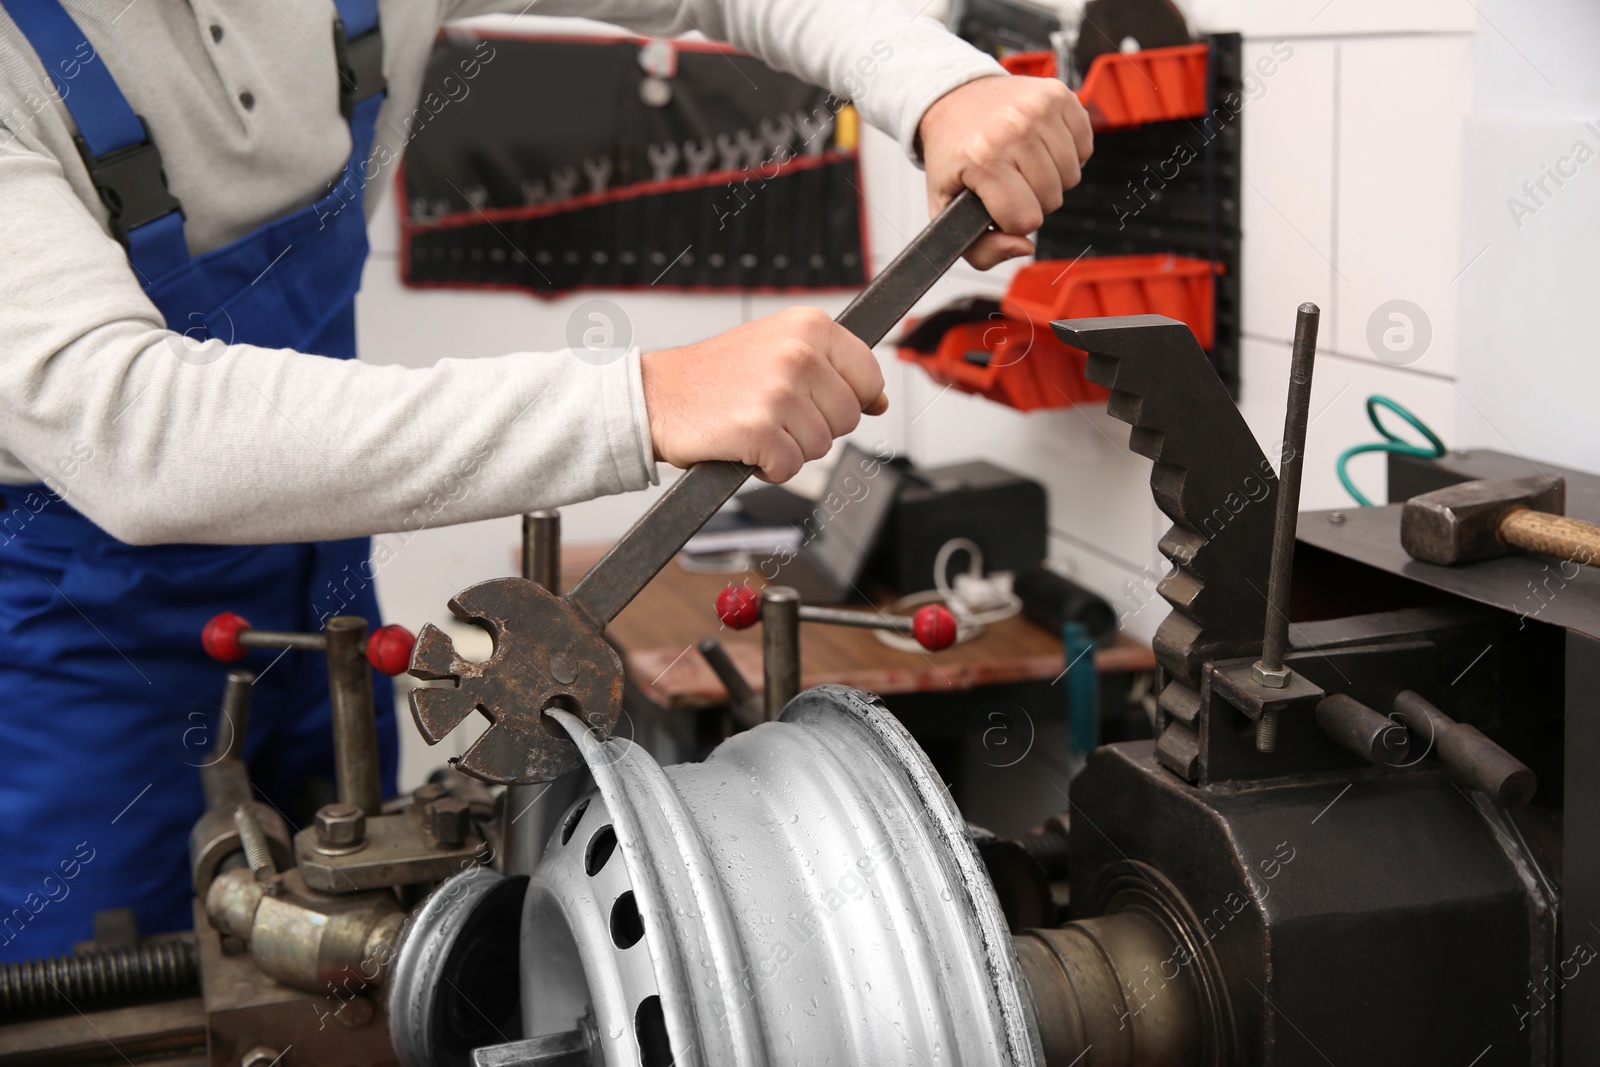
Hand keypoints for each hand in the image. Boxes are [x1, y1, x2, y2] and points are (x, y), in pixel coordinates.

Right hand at [641, 307, 887, 483]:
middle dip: (815, 428)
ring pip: (821, 447)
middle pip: (847, 418)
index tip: (820, 403)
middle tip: (774, 414)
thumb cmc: (715, 376)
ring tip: (756, 426)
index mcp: (808, 326)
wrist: (655, 395)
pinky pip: (790, 468)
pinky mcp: (760, 429)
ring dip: (790, 449)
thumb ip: (833, 371)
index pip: (869, 376)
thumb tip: (879, 402)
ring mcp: (779, 391)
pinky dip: (769, 468)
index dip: (851, 400)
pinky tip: (745, 446)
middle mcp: (797, 353)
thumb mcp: (778, 350)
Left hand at [918, 75, 1093, 268]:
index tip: (998, 204)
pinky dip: (1068, 154)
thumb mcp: (946, 209)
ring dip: (1051, 178)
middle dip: (1032, 199)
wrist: (954, 99)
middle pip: (1051, 199)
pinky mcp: (1058, 95)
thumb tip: (1024, 247)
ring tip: (1024, 163)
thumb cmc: (953, 154)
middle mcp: (1012, 129)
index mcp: (982, 159)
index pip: (1025, 219)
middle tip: (1009, 180)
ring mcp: (1038, 109)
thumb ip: (980, 249)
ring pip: (1071, 176)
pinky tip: (1041, 146)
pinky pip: (1085, 147)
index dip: (1013, 221)